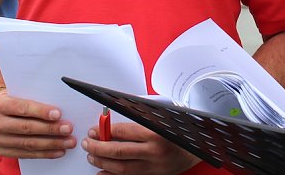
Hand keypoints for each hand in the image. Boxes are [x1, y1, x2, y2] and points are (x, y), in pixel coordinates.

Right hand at [0, 90, 76, 158]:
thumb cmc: (14, 98)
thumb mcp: (20, 92)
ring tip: (68, 142)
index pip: (22, 108)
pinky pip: (27, 154)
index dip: (41, 112)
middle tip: (68, 129)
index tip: (58, 114)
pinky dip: (45, 153)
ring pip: (28, 143)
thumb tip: (60, 107)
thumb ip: (35, 97)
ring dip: (52, 144)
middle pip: (26, 128)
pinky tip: (58, 151)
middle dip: (50, 129)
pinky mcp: (3, 151)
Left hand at [83, 121, 199, 173]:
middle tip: (88, 144)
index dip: (105, 130)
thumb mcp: (162, 116)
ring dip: (102, 162)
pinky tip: (101, 172)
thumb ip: (140, 115)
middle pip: (118, 151)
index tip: (95, 129)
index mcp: (155, 132)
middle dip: (98, 148)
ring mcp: (153, 166)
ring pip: (121, 168)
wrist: (197, 148)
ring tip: (92, 156)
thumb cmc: (179, 130)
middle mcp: (153, 151)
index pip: (123, 132)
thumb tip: (116, 114)